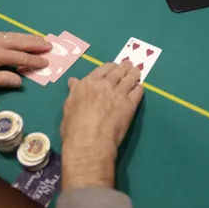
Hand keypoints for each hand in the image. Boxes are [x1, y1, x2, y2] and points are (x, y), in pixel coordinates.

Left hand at [0, 32, 51, 88]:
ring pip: (12, 35)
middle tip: (51, 46)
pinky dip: (14, 35)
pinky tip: (18, 37)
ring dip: (27, 37)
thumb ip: (0, 80)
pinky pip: (3, 34)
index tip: (46, 62)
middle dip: (35, 44)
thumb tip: (20, 80)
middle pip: (19, 42)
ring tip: (40, 39)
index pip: (19, 57)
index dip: (34, 61)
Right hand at [60, 62, 144, 189]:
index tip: (114, 66)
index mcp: (88, 84)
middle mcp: (104, 84)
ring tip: (137, 72)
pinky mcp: (130, 104)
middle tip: (129, 65)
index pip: (102, 69)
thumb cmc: (74, 128)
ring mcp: (118, 93)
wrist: (89, 142)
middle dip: (124, 67)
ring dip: (133, 74)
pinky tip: (139, 88)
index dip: (110, 67)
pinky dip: (139, 88)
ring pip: (129, 78)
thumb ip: (74, 92)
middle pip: (117, 71)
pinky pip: (137, 92)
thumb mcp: (68, 107)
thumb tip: (73, 81)